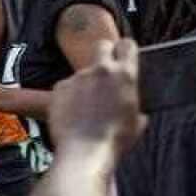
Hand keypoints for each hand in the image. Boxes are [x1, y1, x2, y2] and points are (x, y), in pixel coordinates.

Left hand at [49, 38, 145, 156]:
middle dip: (104, 53)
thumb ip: (135, 103)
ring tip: (86, 108)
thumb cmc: (114, 139)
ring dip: (85, 84)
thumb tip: (135, 108)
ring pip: (82, 73)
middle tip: (105, 70)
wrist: (84, 150)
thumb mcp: (137, 121)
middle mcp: (100, 70)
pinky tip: (71, 113)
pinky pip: (66, 87)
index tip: (124, 56)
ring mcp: (77, 78)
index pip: (127, 44)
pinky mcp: (59, 88)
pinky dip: (69, 96)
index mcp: (125, 74)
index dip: (125, 50)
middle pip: (101, 45)